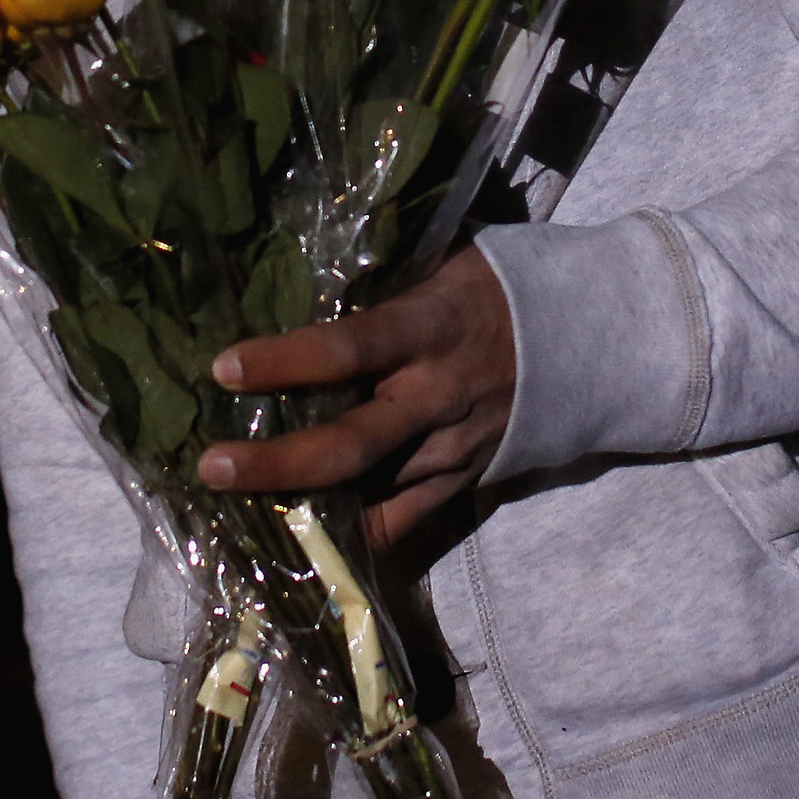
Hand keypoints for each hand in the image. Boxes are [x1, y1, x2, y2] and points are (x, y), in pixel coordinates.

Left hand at [199, 247, 515, 546]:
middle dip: (277, 463)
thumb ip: (378, 281)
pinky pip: (400, 523)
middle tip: (212, 469)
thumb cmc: (497, 286)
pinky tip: (295, 534)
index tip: (224, 369)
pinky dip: (348, 534)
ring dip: (300, 504)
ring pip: (370, 494)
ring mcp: (451, 449)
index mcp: (429, 330)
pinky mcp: (461, 483)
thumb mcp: (441, 264)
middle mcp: (437, 397)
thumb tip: (293, 272)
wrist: (586, 338)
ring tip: (234, 506)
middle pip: (351, 445)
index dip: (285, 362)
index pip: (349, 349)